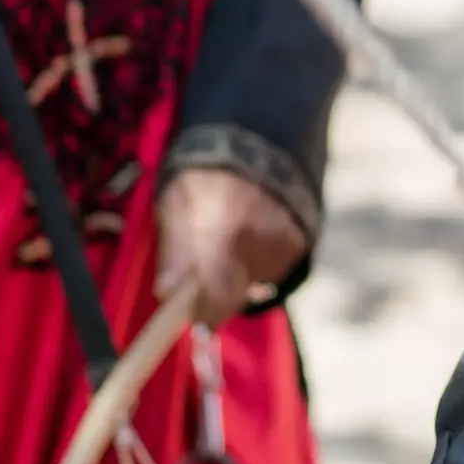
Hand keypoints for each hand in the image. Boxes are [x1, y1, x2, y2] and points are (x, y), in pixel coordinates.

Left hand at [158, 166, 309, 325]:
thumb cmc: (203, 179)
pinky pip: (271, 271)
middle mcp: (257, 240)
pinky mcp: (298, 244)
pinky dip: (257, 264)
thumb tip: (166, 292)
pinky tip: (249, 238)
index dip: (206, 314)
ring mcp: (282, 243)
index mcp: (220, 228)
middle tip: (202, 276)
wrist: (254, 145)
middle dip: (215, 295)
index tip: (195, 317)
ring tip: (227, 243)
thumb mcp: (176, 204)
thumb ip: (174, 249)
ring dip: (236, 276)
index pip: (218, 294)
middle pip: (234, 295)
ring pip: (252, 284)